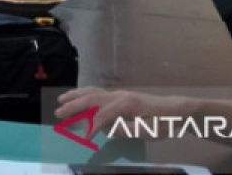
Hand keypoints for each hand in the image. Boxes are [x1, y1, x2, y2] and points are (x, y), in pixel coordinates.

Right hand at [56, 87, 179, 136]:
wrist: (174, 110)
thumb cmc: (163, 121)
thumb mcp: (149, 129)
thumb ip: (128, 129)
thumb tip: (108, 128)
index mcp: (126, 104)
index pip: (104, 115)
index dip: (92, 126)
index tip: (83, 138)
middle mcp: (119, 96)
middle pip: (92, 98)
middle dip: (74, 105)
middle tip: (58, 112)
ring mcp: (118, 95)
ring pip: (92, 92)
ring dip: (75, 96)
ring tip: (61, 100)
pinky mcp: (118, 97)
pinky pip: (97, 93)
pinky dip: (83, 94)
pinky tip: (77, 98)